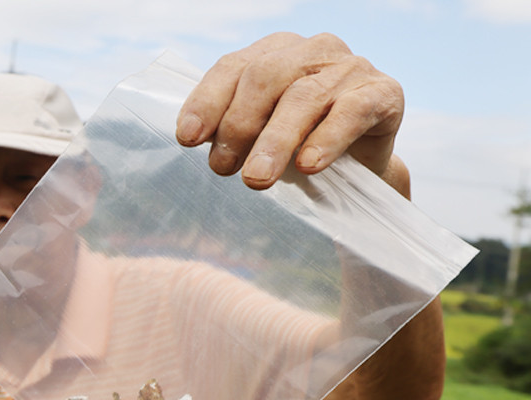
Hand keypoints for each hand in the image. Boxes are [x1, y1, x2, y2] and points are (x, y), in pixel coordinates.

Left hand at [176, 33, 403, 188]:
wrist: (361, 164)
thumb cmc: (300, 143)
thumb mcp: (258, 133)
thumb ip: (230, 127)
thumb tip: (192, 136)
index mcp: (274, 51)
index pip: (233, 67)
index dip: (207, 101)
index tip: (188, 138)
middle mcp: (312, 50)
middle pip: (265, 78)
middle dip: (238, 126)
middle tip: (222, 169)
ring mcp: (350, 67)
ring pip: (304, 97)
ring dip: (275, 141)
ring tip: (257, 178)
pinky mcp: (383, 93)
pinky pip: (352, 112)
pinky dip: (327, 140)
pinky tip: (308, 166)